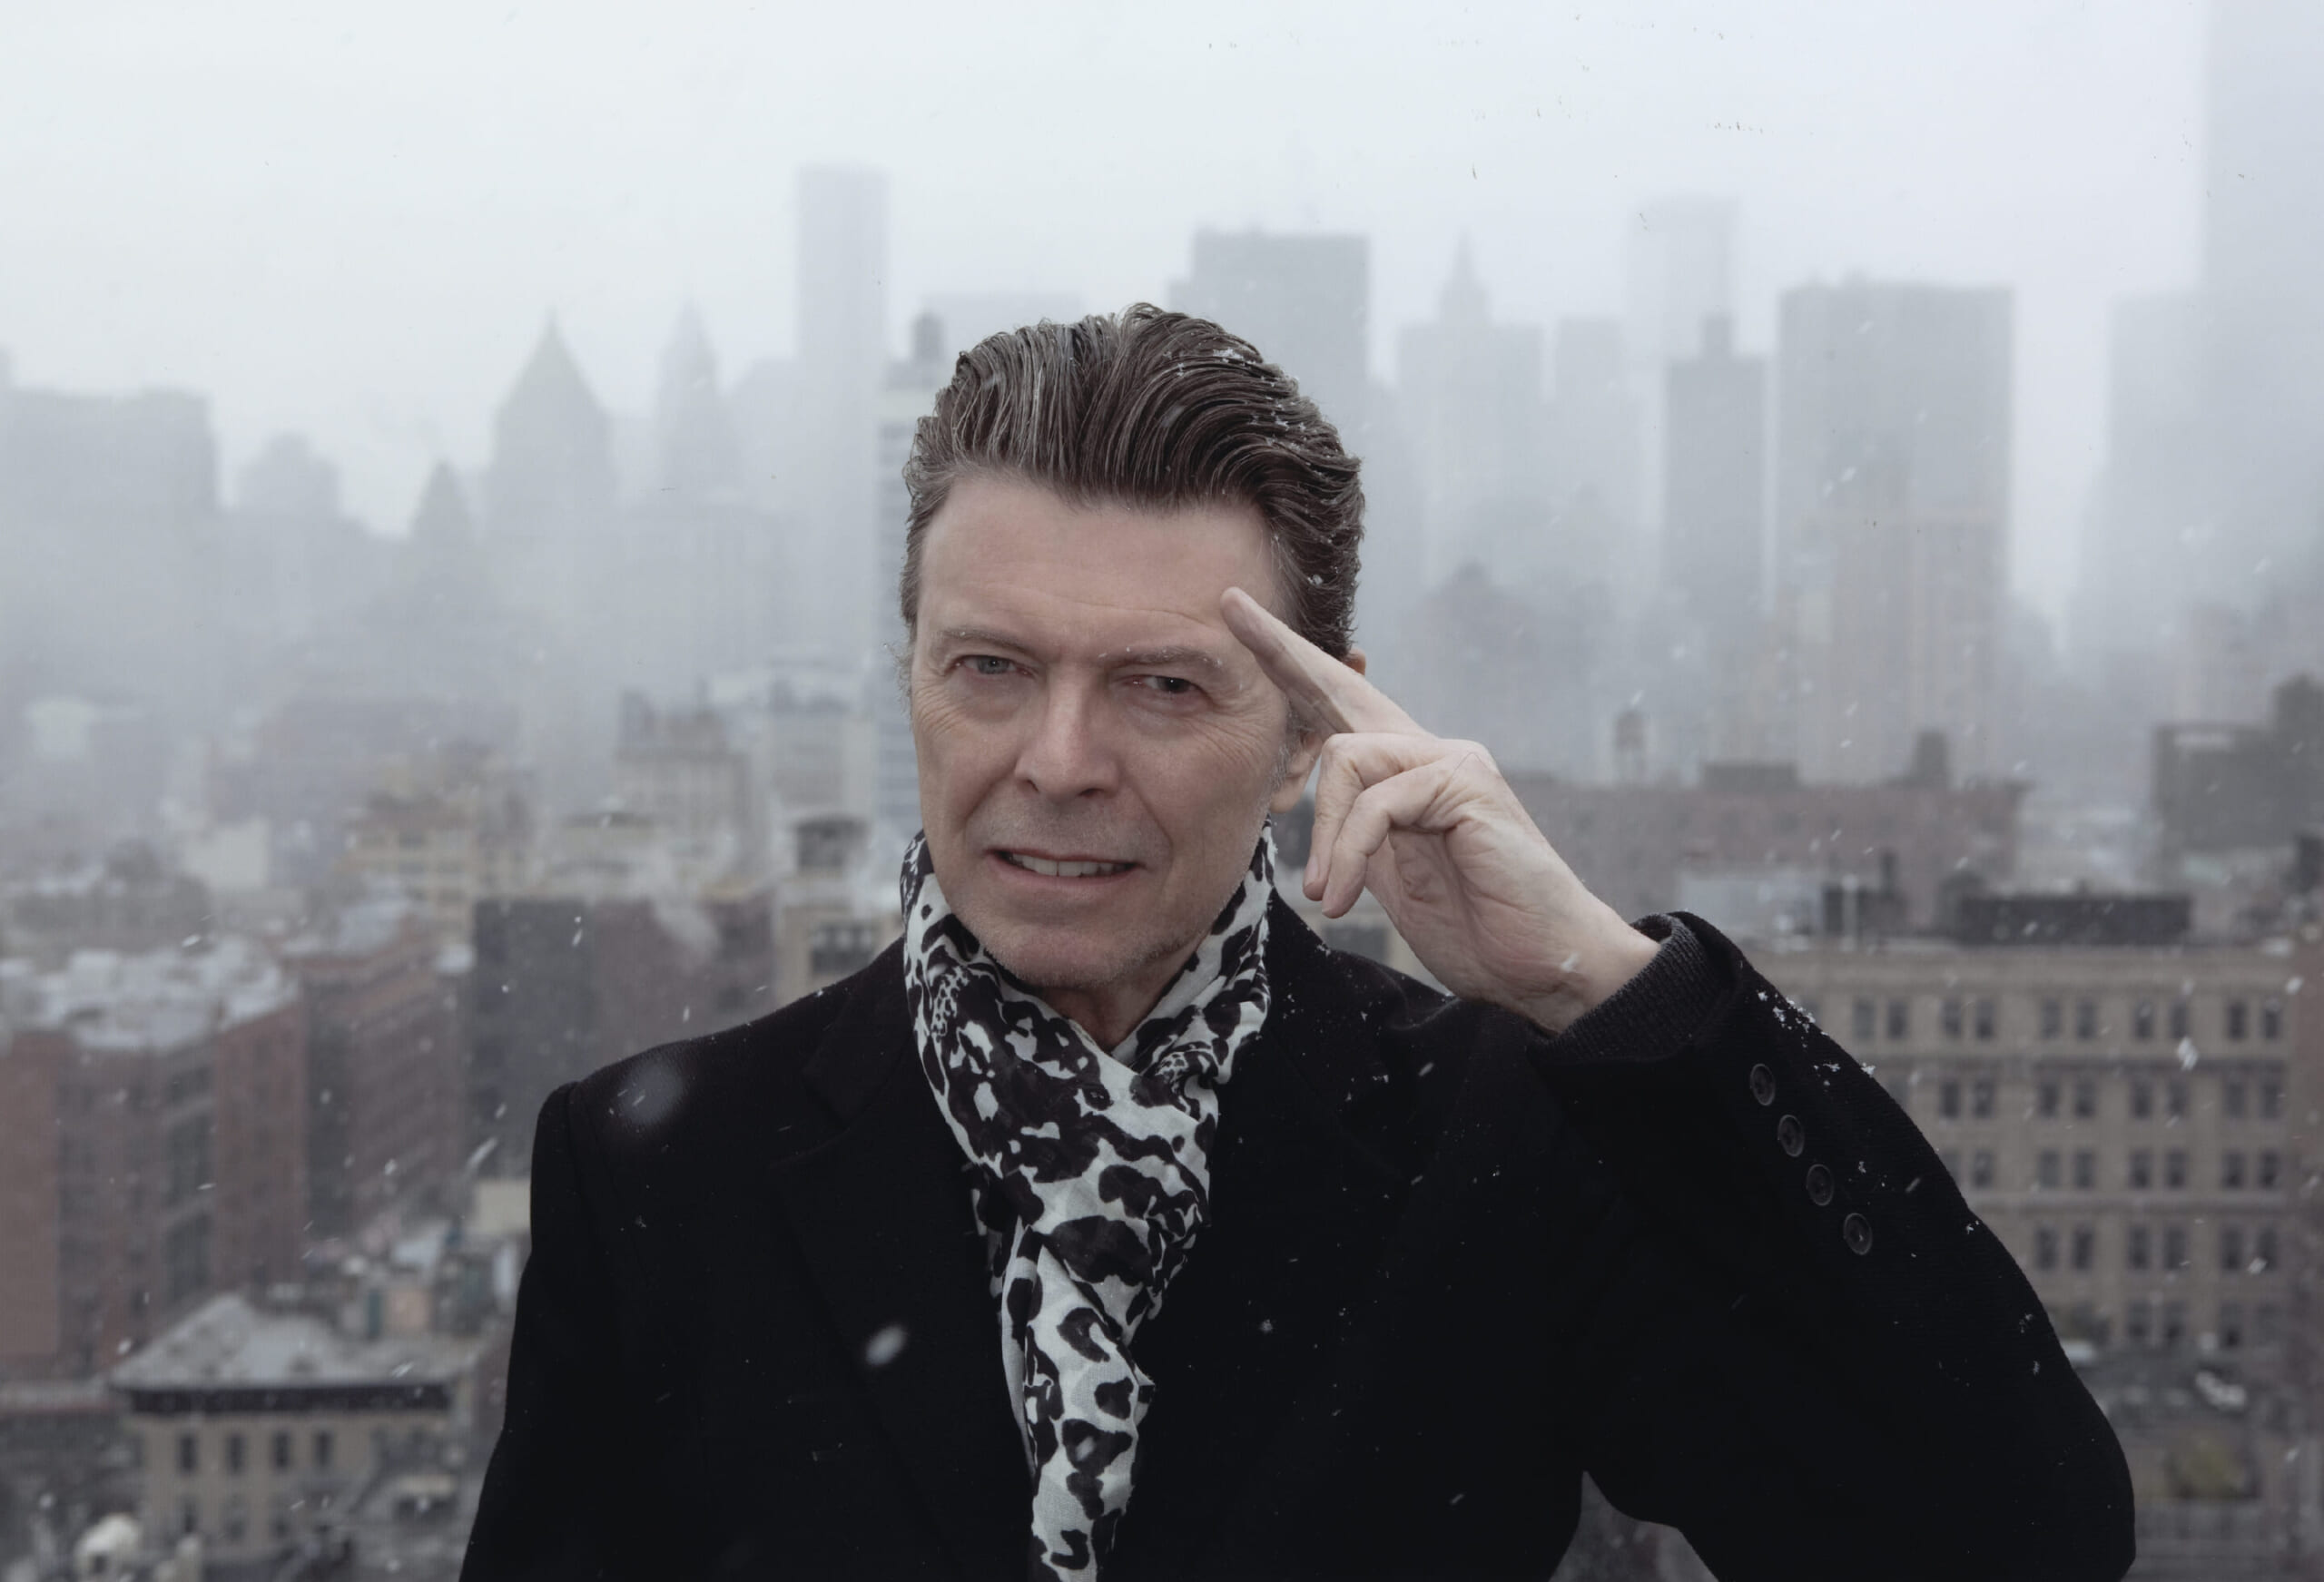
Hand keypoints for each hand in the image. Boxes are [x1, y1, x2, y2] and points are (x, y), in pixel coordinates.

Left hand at [1221, 587, 1657, 1034]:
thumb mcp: (1388, 874)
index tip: (1240, 619)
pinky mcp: (1466, 783)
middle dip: (1282, 650)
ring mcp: (1453, 760)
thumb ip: (1354, 833)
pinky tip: (1342, 897)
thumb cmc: (1474, 928)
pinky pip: (1376, 800)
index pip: (1341, 710)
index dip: (1292, 669)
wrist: (1542, 965)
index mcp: (1407, 774)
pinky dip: (1348, 852)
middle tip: (1231, 606)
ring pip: (1346, 756)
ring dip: (1324, 835)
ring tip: (1326, 893)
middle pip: (1342, 688)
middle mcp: (1431, 752)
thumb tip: (1306, 808)